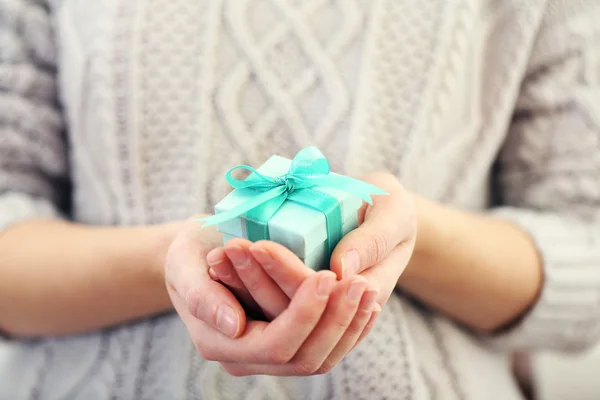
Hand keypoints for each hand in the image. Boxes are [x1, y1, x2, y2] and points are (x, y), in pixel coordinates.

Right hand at [165, 218, 376, 375]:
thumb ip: (201, 295)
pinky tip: (369, 303)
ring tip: (369, 289)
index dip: (304, 314)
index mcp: (220, 342)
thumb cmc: (189, 253)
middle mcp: (247, 357)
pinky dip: (351, 327)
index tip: (326, 276)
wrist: (197, 257)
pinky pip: (326, 346)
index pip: (275, 344)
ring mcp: (269, 353)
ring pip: (321, 357)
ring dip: (349, 325)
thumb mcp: (182, 263)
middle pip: (305, 357)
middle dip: (336, 321)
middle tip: (360, 283)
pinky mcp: (289, 341)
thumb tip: (232, 325)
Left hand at [211, 171, 415, 318]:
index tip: (258, 244)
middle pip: (290, 312)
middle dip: (256, 279)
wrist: (382, 217)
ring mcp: (317, 311)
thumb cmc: (391, 209)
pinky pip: (267, 304)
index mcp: (367, 293)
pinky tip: (221, 264)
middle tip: (230, 247)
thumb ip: (374, 240)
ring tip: (220, 255)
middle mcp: (338, 312)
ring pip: (274, 313)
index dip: (286, 273)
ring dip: (244, 284)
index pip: (319, 295)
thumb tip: (341, 270)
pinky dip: (242, 284)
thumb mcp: (394, 213)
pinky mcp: (297, 301)